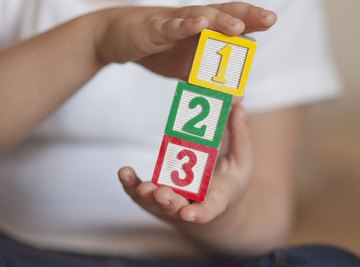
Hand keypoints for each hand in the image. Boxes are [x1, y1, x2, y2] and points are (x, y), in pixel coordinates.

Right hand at [95, 3, 275, 78]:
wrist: (117, 38)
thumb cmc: (156, 51)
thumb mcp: (184, 68)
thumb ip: (207, 79)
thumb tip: (234, 96)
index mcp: (201, 32)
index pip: (229, 25)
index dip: (249, 23)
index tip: (269, 23)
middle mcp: (191, 22)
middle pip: (222, 15)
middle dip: (246, 15)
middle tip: (269, 19)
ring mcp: (172, 22)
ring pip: (199, 17)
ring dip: (219, 21)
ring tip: (238, 26)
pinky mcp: (152, 28)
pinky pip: (169, 26)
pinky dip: (184, 25)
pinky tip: (198, 23)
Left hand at [118, 100, 252, 233]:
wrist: (207, 205)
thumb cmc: (227, 184)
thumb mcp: (241, 163)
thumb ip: (240, 137)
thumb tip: (239, 106)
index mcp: (215, 200)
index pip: (208, 210)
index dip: (199, 213)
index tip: (189, 214)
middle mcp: (189, 205)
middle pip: (176, 207)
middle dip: (168, 201)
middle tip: (162, 194)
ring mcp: (168, 203)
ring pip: (154, 203)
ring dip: (147, 195)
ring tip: (142, 186)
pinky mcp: (153, 196)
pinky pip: (138, 192)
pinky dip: (130, 184)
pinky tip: (125, 172)